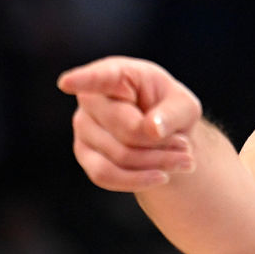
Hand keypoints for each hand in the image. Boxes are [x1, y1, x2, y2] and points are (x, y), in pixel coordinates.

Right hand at [57, 56, 202, 190]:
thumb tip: (152, 130)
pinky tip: (163, 176)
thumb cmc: (171, 111)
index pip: (99, 77)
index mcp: (117, 74)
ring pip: (118, 156)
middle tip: (187, 148)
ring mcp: (84, 127)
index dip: (84, 80)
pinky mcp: (85, 154)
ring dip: (157, 163)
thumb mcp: (184, 107)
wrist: (164, 136)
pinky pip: (105, 176)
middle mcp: (92, 99)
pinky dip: (138, 179)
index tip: (67, 83)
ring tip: (185, 161)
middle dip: (160, 144)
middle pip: (124, 129)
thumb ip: (172, 114)